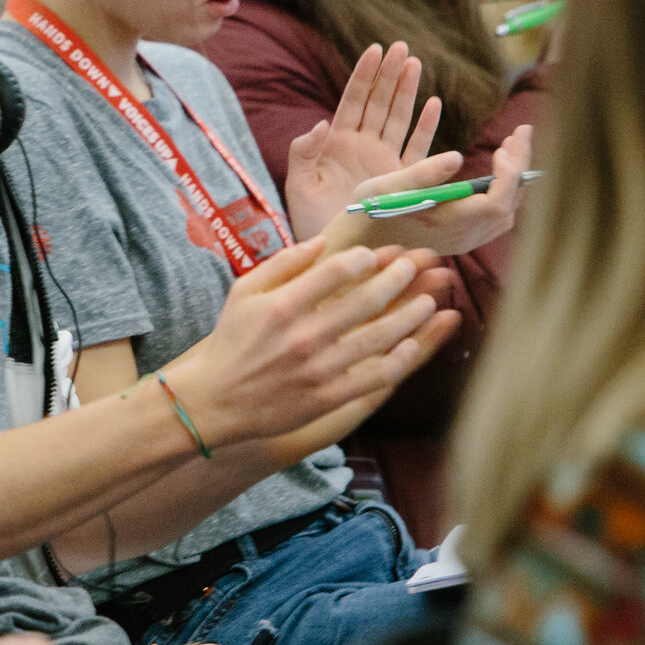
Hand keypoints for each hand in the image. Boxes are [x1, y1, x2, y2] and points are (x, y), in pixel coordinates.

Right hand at [162, 237, 442, 449]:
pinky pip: (373, 377)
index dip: (366, 258)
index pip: (337, 271)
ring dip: (410, 315)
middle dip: (399, 278)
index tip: (378, 254)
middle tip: (417, 265)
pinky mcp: (326, 398)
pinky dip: (398, 360)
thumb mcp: (245, 292)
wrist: (214, 402)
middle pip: (366, 300)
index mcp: (282, 305)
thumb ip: (284, 264)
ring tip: (429, 300)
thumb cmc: (231, 342)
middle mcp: (303, 336)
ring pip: (378, 337)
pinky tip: (412, 344)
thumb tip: (322, 242)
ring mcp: (318, 369)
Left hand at [283, 41, 442, 239]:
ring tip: (415, 63)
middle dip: (390, 74)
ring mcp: (383, 162)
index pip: (354, 100)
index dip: (364, 75)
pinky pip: (416, 149)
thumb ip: (304, 152)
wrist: (331, 254)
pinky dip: (425, 127)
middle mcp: (363, 147)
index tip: (374, 49)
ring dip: (407, 92)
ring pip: (398, 119)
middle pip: (379, 103)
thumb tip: (321, 123)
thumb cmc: (308, 221)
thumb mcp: (298, 185)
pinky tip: (433, 104)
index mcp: (337, 143)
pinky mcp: (401, 181)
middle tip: (401, 47)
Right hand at [321, 124, 535, 257]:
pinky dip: (504, 190)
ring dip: (514, 178)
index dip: (508, 175)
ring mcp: (464, 240)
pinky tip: (499, 169)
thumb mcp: (385, 187)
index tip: (502, 147)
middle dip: (519, 166)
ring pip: (507, 212)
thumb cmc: (366, 213)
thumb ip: (422, 173)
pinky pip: (497, 216)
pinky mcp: (461, 237)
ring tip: (511, 145)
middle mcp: (461, 237)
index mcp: (446, 223)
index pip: (496, 203)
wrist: (358, 244)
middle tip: (520, 131)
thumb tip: (457, 158)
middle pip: (509, 204)